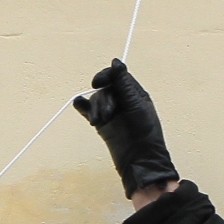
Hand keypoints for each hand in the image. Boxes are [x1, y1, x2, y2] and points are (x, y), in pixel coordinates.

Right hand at [72, 59, 178, 196]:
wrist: (139, 161)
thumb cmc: (144, 133)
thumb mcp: (135, 106)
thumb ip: (123, 84)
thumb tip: (116, 61)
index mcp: (134, 93)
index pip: (117, 76)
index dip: (106, 76)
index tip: (97, 82)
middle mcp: (122, 100)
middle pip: (105, 89)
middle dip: (103, 100)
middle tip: (107, 114)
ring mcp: (111, 112)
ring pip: (96, 100)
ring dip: (95, 109)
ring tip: (98, 121)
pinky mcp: (102, 124)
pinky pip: (89, 110)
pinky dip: (83, 107)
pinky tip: (79, 104)